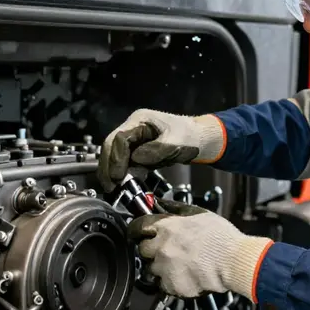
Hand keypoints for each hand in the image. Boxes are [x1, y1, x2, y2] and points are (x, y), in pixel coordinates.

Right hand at [97, 109, 225, 192]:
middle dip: (108, 166)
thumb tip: (137, 159)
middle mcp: (133, 129)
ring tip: (113, 189)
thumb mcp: (176, 142)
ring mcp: (135, 141)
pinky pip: (125, 163)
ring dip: (112, 172)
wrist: (200, 141)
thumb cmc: (191, 136)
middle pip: (111, 146)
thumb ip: (156, 150)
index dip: (116, 157)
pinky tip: (124, 185)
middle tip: (110, 185)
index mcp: (140, 120)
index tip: (118, 175)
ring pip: (115, 156)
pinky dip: (123, 174)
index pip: (119, 138)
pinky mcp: (138, 152)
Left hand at [127, 200, 272, 299]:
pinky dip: (169, 282)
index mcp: (166, 227)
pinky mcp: (171, 285)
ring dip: (160, 267)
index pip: (137, 226)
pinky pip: (161, 285)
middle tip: (166, 251)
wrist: (234, 262)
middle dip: (151, 250)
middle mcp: (161, 247)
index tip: (137, 233)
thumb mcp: (198, 213)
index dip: (136, 230)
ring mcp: (164, 267)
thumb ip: (175, 208)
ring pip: (150, 269)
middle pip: (142, 249)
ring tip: (178, 265)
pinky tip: (183, 276)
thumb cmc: (221, 238)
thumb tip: (159, 202)